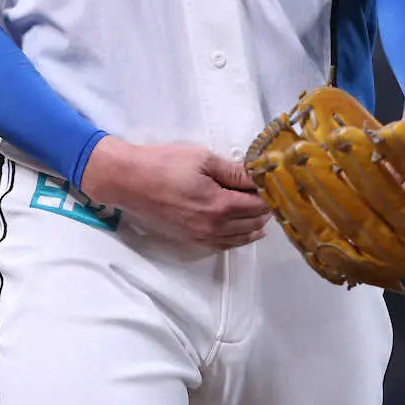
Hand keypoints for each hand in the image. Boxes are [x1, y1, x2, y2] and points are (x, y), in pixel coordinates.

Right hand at [80, 136, 271, 250]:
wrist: (130, 181)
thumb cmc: (166, 164)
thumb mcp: (203, 159)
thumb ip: (234, 171)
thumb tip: (260, 175)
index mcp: (221, 206)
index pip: (258, 205)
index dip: (269, 194)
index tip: (274, 182)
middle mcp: (214, 228)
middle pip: (252, 223)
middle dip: (264, 209)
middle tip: (270, 193)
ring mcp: (201, 237)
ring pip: (239, 238)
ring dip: (254, 225)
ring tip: (264, 212)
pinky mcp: (190, 240)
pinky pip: (223, 245)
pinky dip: (238, 238)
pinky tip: (244, 231)